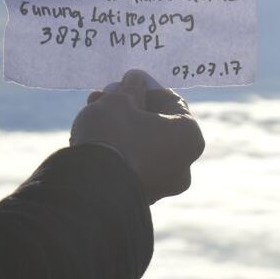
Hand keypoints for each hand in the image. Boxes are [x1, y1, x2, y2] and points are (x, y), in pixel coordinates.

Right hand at [70, 69, 204, 203]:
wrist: (89, 186)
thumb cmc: (113, 135)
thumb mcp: (119, 100)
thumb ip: (131, 88)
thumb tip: (135, 80)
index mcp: (190, 137)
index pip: (172, 102)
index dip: (147, 87)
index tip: (126, 81)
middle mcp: (183, 165)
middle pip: (155, 125)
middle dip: (129, 107)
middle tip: (105, 95)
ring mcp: (162, 186)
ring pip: (141, 145)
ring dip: (119, 127)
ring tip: (91, 113)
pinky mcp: (140, 198)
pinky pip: (131, 166)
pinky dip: (116, 150)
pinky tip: (92, 138)